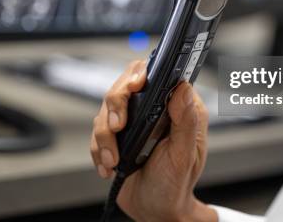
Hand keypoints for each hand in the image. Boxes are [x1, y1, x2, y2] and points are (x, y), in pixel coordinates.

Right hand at [90, 60, 215, 221]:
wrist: (156, 210)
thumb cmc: (176, 183)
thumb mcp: (185, 154)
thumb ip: (186, 121)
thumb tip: (183, 88)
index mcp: (175, 107)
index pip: (155, 75)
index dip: (141, 73)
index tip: (135, 84)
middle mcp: (151, 110)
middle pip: (123, 87)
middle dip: (116, 105)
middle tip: (118, 127)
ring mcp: (131, 122)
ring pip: (105, 110)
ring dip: (105, 136)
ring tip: (114, 159)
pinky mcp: (114, 137)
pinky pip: (96, 133)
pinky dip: (98, 150)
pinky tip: (109, 166)